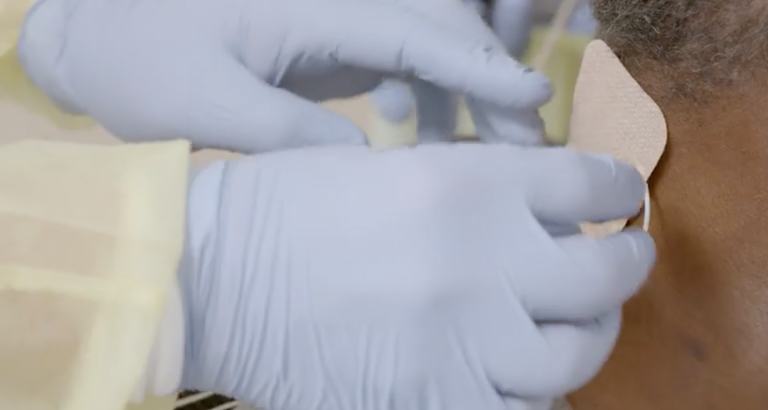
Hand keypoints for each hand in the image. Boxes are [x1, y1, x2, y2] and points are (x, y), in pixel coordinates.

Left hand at [18, 0, 549, 152]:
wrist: (99, 33)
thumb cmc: (139, 60)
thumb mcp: (198, 104)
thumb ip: (282, 131)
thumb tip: (366, 159)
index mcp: (313, 5)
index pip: (415, 29)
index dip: (479, 64)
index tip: (534, 98)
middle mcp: (341, 2)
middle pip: (440, 27)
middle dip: (492, 81)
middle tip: (529, 148)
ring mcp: (339, 17)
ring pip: (430, 40)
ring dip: (469, 89)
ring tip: (494, 151)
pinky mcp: (333, 37)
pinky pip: (405, 56)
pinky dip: (430, 90)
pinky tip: (422, 131)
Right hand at [180, 145, 653, 409]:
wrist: (211, 279)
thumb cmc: (292, 208)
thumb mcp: (400, 165)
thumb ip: (485, 187)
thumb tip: (553, 213)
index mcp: (472, 185)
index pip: (593, 187)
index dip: (618, 192)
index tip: (618, 200)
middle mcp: (482, 264)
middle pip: (606, 275)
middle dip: (628, 265)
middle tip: (624, 260)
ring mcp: (463, 342)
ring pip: (576, 357)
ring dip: (590, 338)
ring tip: (582, 326)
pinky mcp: (434, 401)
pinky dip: (532, 395)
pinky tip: (523, 376)